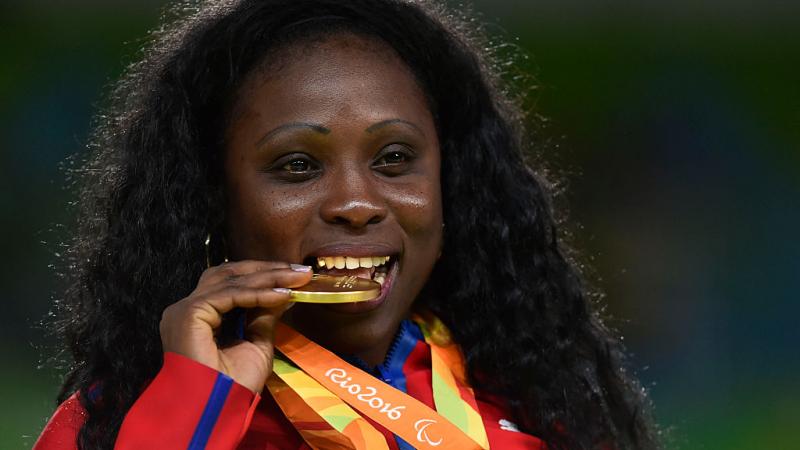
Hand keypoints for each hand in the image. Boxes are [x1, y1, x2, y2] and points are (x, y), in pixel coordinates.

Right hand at [159, 260, 311, 392]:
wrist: (218, 411)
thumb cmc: (233, 387)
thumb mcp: (257, 344)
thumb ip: (264, 315)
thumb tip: (283, 291)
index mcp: (200, 316)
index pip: (231, 283)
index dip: (264, 276)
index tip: (297, 275)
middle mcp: (188, 309)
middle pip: (229, 274)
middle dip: (267, 270)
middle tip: (301, 270)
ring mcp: (185, 310)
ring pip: (231, 280)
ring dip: (267, 277)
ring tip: (297, 277)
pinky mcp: (189, 314)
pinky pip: (230, 295)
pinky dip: (258, 293)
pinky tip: (282, 294)